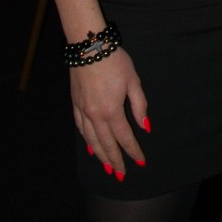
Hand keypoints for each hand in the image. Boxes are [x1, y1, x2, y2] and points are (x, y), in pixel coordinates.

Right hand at [70, 47, 147, 179]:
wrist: (89, 47)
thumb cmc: (115, 61)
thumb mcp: (133, 81)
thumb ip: (139, 105)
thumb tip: (145, 127)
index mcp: (112, 110)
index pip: (125, 137)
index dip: (133, 151)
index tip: (140, 161)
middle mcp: (95, 115)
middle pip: (106, 144)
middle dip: (115, 160)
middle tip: (121, 174)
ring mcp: (83, 111)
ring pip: (92, 140)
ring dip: (101, 155)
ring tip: (107, 167)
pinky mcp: (75, 105)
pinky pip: (81, 129)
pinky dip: (87, 141)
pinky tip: (92, 147)